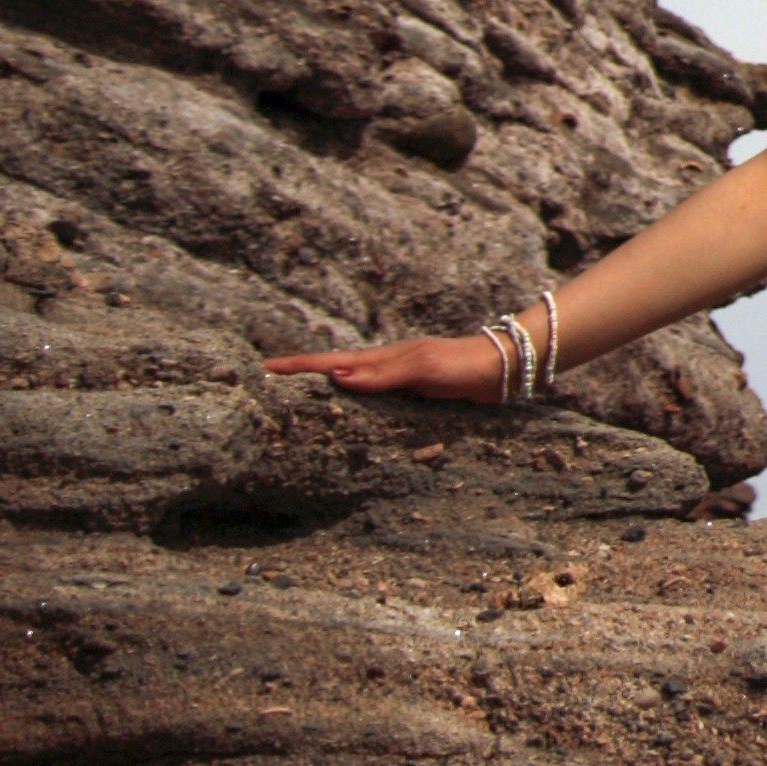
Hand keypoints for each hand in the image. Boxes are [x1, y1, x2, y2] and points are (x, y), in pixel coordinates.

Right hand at [260, 334, 515, 403]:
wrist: (503, 366)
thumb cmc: (462, 365)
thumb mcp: (421, 369)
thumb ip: (382, 375)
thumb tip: (336, 377)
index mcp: (381, 359)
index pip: (330, 361)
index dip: (298, 367)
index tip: (264, 368)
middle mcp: (386, 366)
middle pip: (334, 368)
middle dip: (301, 373)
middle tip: (267, 377)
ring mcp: (399, 378)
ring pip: (351, 381)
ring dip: (323, 384)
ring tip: (294, 391)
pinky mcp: (414, 391)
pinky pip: (373, 394)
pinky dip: (353, 397)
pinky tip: (349, 406)